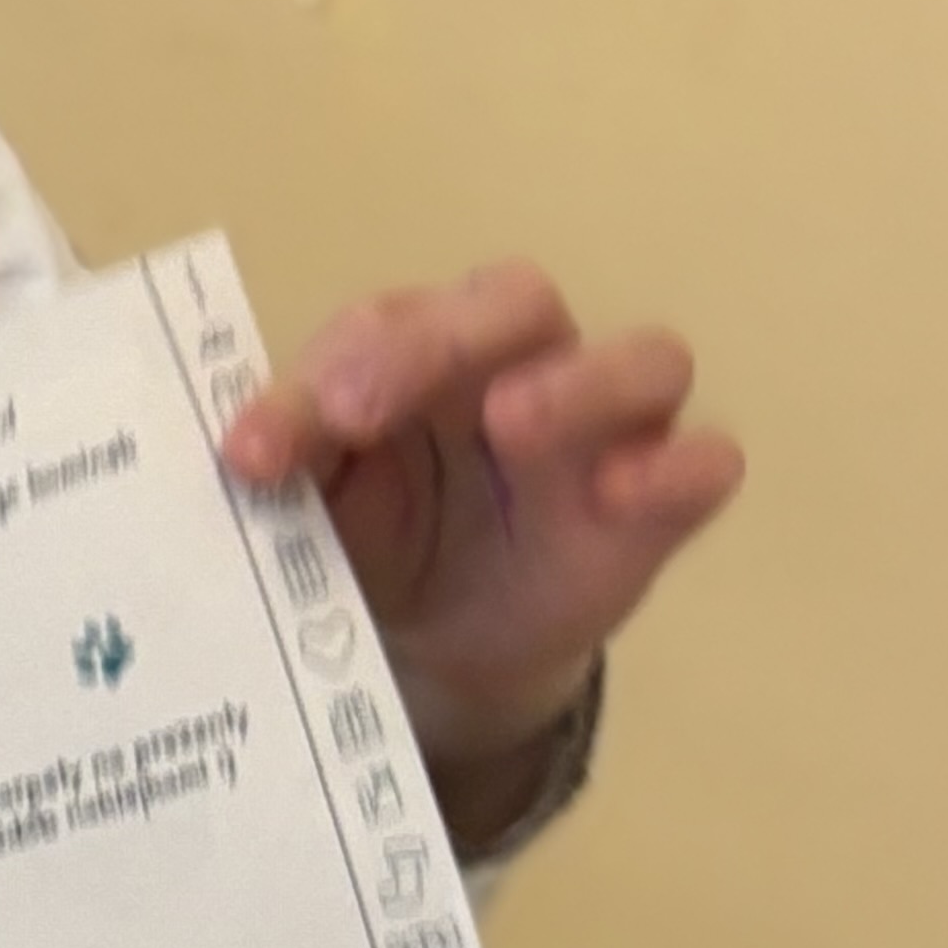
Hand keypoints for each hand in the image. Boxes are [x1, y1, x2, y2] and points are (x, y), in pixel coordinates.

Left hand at [218, 260, 740, 838]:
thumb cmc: (372, 540)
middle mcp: (524, 363)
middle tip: (360, 412)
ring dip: (578, 383)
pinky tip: (618, 494)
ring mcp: (605, 431)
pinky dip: (673, 469)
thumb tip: (244, 456)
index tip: (259, 450)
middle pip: (518, 301)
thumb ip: (290, 465)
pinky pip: (702, 464)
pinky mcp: (656, 507)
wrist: (435, 646)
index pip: (388, 322)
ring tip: (510, 425)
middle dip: (440, 342)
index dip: (327, 369)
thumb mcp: (314, 507)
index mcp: (424, 347)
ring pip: (642, 359)